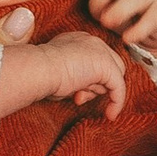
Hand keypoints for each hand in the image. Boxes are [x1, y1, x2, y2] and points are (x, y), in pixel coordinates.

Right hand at [0, 30, 126, 119]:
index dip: (89, 80)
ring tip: (76, 93)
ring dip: (95, 93)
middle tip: (78, 95)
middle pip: (108, 68)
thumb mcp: (58, 72)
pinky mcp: (107, 66)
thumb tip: (80, 90)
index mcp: (79, 40)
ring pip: (112, 78)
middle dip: (95, 87)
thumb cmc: (39, 74)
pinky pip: (119, 88)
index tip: (76, 93)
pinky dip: (117, 102)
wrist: (38, 69)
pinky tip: (110, 114)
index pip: (95, 62)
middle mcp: (92, 42)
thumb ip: (74, 77)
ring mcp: (101, 51)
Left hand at [84, 0, 156, 68]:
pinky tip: (127, 38)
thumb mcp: (105, 8)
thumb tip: (66, 6)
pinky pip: (153, 16)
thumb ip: (92, 2)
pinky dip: (138, 29)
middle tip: (97, 14)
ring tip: (108, 24)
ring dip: (120, 9)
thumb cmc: (124, 17)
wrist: (153, 32)